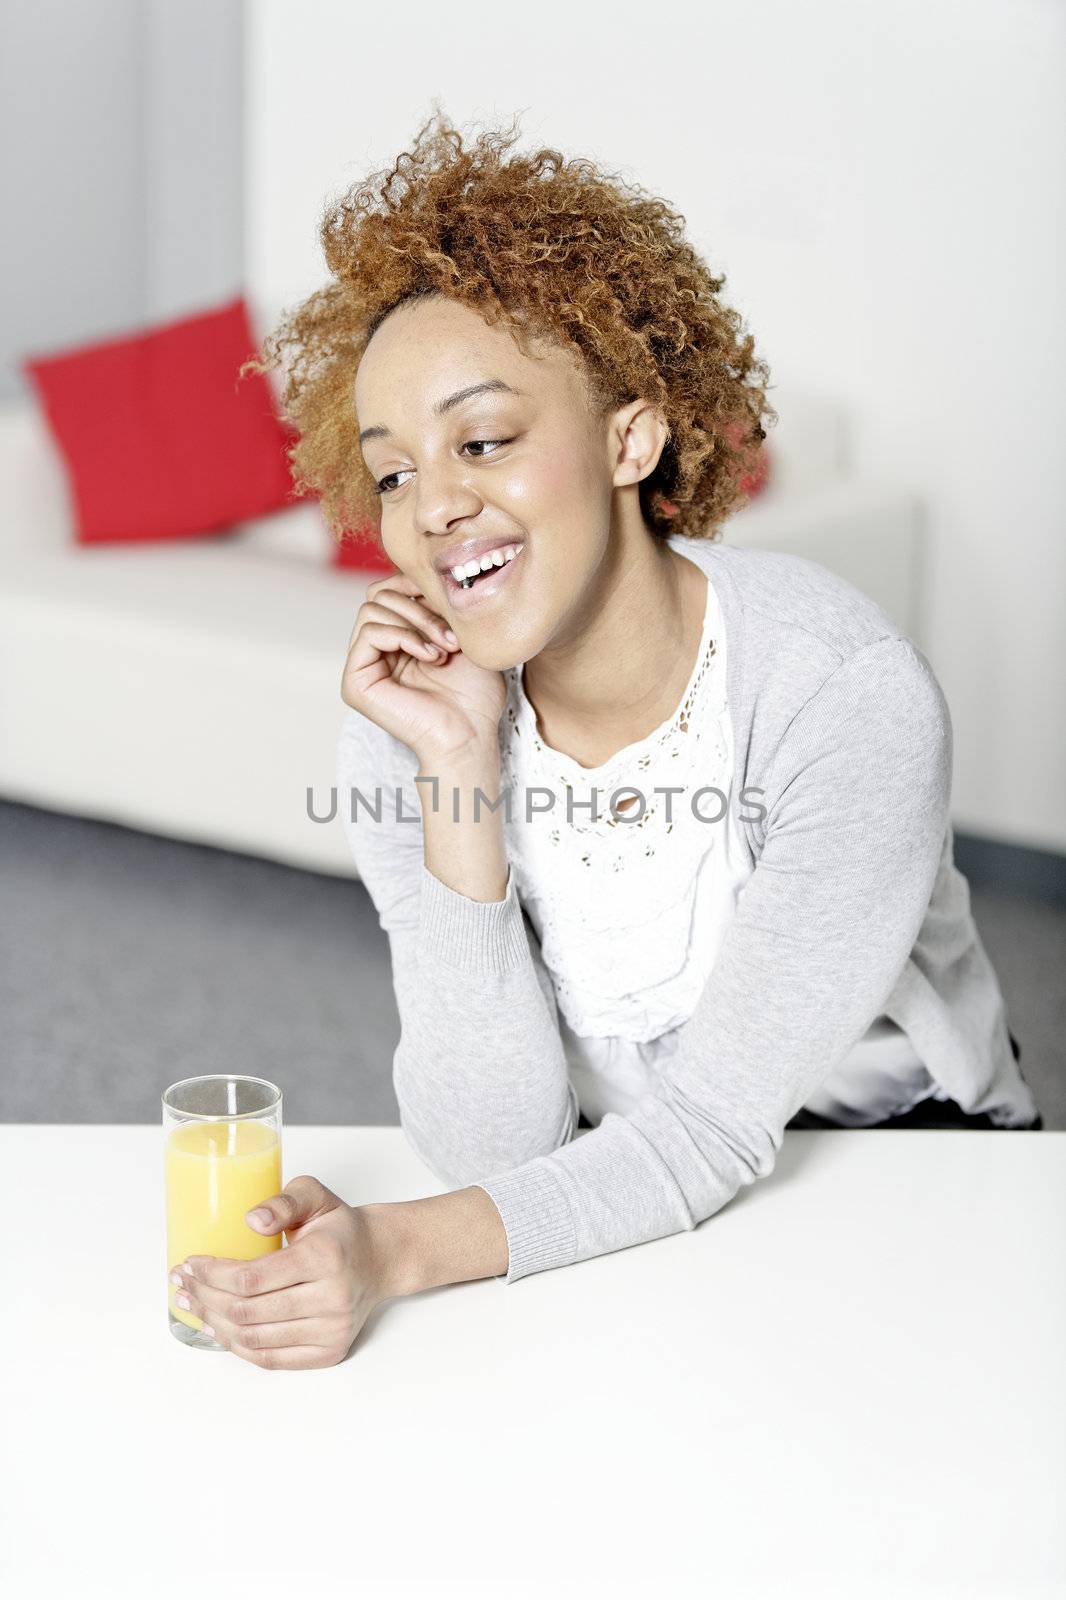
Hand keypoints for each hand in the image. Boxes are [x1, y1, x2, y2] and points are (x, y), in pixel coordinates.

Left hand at [168, 1175, 386, 1370]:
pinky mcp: (330, 1352)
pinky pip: (270, 1359)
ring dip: (214, 1324)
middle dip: (204, 1298)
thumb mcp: (315, 1196)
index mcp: (326, 1257)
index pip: (252, 1277)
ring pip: (253, 1339)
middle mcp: (332, 1298)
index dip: (212, 1274)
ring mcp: (332, 1330)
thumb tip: (251, 1219)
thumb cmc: (341, 1228)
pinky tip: (218, 1330)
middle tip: (182, 1285)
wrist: (381, 1258)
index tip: (190, 1264)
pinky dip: (238, 1347)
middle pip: (246, 1311)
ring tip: (193, 1306)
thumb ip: (284, 1200)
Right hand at [341, 572, 505, 764]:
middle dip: (419, 606)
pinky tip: (429, 657)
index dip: (417, 586)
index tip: (451, 604)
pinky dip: (402, 636)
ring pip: (372, 608)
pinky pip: (368, 632)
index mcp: (397, 640)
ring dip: (414, 621)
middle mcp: (376, 651)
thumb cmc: (475, 694)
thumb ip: (436, 603)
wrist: (473, 735)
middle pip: (378, 594)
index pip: (390, 589)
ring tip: (444, 648)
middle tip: (451, 636)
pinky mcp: (355, 682)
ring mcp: (363, 666)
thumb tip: (420, 572)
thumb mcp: (462, 634)